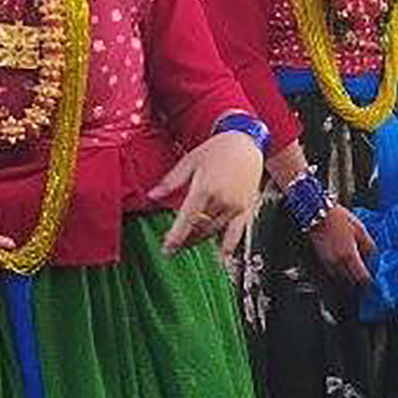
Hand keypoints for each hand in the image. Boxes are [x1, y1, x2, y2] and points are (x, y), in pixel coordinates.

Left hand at [151, 129, 263, 258]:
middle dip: (185, 240)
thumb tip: (152, 195)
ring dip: (200, 240)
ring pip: (214, 231)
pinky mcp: (246, 209)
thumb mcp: (190, 161)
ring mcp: (235, 206)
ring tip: (189, 243)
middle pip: (199, 228)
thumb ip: (170, 181)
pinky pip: (236, 233)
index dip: (175, 237)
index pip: (186, 220)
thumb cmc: (218, 149)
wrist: (245, 142)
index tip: (167, 248)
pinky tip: (222, 255)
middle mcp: (221, 200)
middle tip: (173, 246)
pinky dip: (228, 246)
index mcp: (204, 188)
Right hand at [309, 202, 377, 285]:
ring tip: (354, 274)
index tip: (371, 279)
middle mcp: (338, 262)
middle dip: (359, 282)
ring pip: (341, 280)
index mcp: (349, 255)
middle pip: (351, 282)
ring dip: (349, 279)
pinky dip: (339, 274)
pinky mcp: (322, 260)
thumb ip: (368, 245)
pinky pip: (333, 273)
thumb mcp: (360, 229)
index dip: (368, 280)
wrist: (317, 213)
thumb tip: (372, 257)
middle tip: (364, 279)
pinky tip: (343, 268)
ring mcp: (328, 262)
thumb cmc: (338, 218)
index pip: (361, 277)